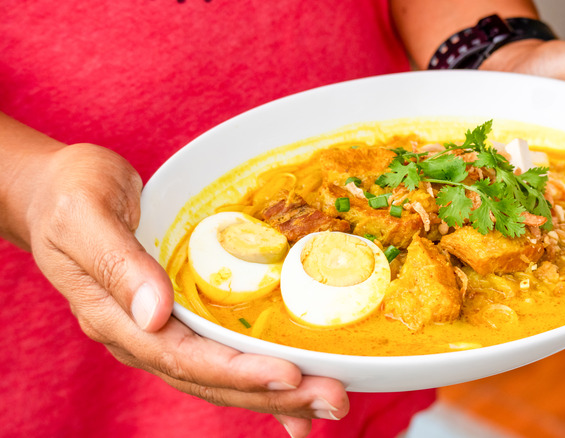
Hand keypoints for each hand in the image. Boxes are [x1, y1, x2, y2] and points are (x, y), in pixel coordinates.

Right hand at [24, 143, 347, 436]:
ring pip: (223, 376)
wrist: (56, 194)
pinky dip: (261, 377)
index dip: (237, 371)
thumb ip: (118, 263)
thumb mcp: (84, 214)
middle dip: (275, 395)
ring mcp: (163, 331)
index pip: (183, 357)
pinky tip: (297, 392)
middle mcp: (143, 335)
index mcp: (116, 317)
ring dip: (278, 394)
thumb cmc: (69, 195)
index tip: (288, 374)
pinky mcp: (182, 318)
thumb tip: (154, 313)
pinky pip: (224, 356)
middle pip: (213, 379)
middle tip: (333, 400)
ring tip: (330, 404)